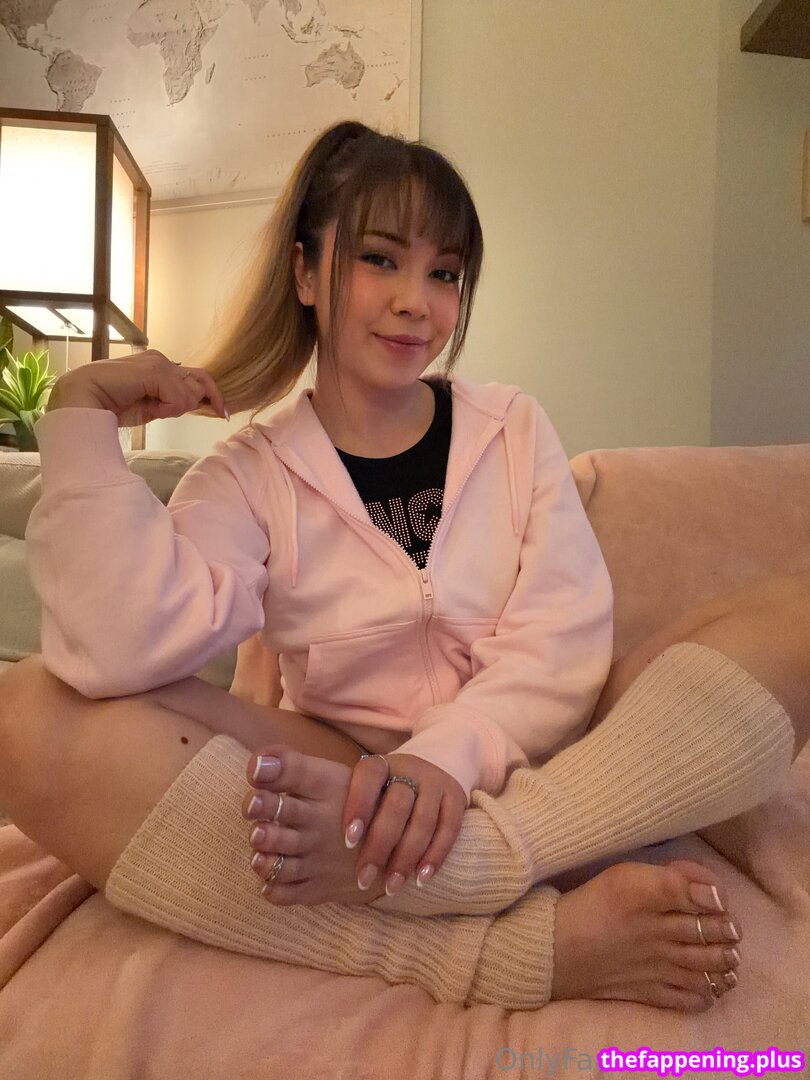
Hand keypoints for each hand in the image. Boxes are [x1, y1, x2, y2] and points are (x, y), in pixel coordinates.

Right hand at [46, 349, 227, 425]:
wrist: (84, 401)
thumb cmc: (112, 405)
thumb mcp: (152, 407)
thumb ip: (173, 402)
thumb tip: (197, 402)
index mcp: (161, 366)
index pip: (198, 377)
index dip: (213, 395)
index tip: (223, 414)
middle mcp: (162, 360)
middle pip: (200, 383)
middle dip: (197, 403)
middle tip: (178, 412)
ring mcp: (159, 362)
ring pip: (190, 393)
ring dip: (173, 409)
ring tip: (150, 408)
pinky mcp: (155, 370)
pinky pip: (178, 399)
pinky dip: (166, 409)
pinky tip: (148, 407)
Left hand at [342, 752, 466, 895]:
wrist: (437, 763)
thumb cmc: (387, 791)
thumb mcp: (369, 790)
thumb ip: (350, 809)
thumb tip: (319, 849)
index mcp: (382, 765)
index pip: (369, 777)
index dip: (358, 806)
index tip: (347, 842)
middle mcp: (410, 769)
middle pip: (396, 805)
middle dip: (379, 846)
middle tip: (363, 879)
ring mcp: (436, 782)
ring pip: (423, 821)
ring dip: (406, 858)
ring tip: (391, 888)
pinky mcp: (457, 798)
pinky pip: (449, 829)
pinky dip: (435, 856)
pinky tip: (421, 879)